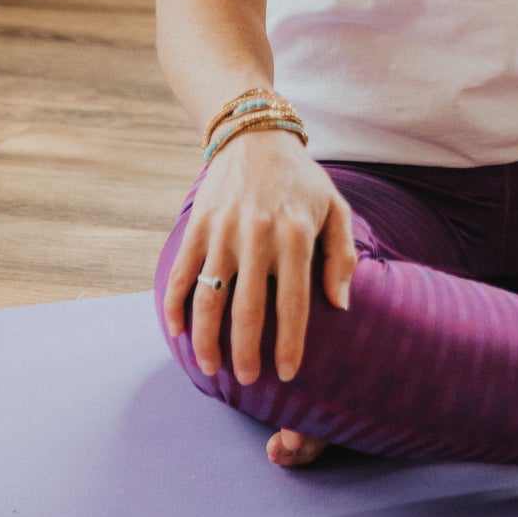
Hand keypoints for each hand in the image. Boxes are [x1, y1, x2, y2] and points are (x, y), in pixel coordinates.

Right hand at [161, 128, 358, 384]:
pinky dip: (175, 304)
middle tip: (247, 381)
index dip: (289, 345)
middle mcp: (257, 235)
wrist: (256, 135)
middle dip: (246, 354)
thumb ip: (342, 255)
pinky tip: (177, 331)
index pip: (293, 305)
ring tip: (211, 367)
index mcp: (295, 236)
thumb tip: (341, 305)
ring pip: (209, 298)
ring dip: (206, 340)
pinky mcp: (198, 224)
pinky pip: (183, 272)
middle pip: (247, 311)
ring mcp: (223, 230)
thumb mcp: (335, 207)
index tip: (287, 375)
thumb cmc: (302, 179)